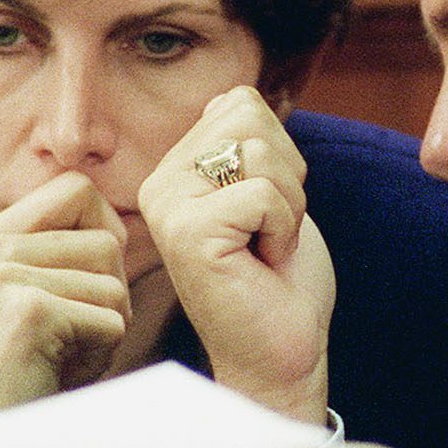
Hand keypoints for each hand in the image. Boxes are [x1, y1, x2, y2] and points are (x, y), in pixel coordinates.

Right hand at [0, 172, 130, 429]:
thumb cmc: (24, 370)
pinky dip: (101, 353)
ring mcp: (3, 278)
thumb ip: (64, 253)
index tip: (95, 275)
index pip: (75, 188)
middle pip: (105, 238)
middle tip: (78, 331)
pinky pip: (110, 320)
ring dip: (107, 325)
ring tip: (65, 353)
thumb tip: (125, 224)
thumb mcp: (34, 295)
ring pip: (112, 283)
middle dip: (112, 289)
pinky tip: (60, 371)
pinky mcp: (27, 312)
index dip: (105, 227)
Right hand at [139, 86, 333, 425]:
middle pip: (249, 117)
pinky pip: (263, 192)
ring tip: (264, 245)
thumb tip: (233, 96)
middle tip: (268, 230)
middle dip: (286, 174)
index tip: (266, 211)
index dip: (280, 154)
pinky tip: (262, 262)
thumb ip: (248, 142)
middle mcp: (160, 183)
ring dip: (287, 203)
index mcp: (174, 168)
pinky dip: (282, 228)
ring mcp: (168, 207)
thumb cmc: (279, 277)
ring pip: (259, 151)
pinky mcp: (187, 233)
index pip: (240, 103)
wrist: (280, 352)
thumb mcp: (268, 191)